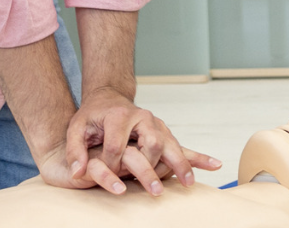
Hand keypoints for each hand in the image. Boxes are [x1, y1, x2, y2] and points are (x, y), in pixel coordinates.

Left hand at [64, 87, 220, 195]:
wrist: (108, 98)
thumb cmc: (91, 116)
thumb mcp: (76, 129)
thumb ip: (75, 150)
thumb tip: (78, 174)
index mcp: (119, 115)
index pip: (118, 145)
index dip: (112, 164)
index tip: (108, 177)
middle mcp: (142, 117)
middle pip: (151, 143)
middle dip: (152, 167)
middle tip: (153, 189)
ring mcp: (156, 123)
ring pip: (170, 144)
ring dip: (180, 164)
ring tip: (188, 184)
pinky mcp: (163, 130)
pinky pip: (181, 144)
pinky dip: (196, 156)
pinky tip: (214, 165)